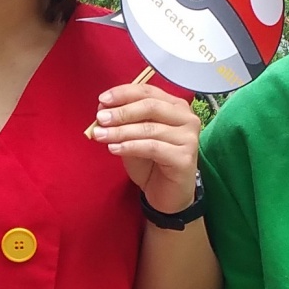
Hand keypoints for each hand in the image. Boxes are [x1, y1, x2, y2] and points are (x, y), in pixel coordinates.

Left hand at [87, 77, 201, 215]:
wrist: (166, 196)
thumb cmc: (150, 164)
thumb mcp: (132, 138)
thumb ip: (122, 123)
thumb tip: (103, 108)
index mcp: (175, 107)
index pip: (148, 92)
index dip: (123, 94)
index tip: (102, 100)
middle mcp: (186, 119)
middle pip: (150, 107)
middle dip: (121, 112)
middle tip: (100, 119)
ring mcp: (188, 138)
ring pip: (149, 128)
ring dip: (120, 131)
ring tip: (100, 135)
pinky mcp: (184, 158)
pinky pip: (152, 147)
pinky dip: (130, 146)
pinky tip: (114, 149)